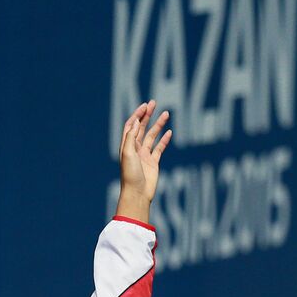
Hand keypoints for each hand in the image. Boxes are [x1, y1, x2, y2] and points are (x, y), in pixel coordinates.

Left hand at [116, 100, 171, 220]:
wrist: (137, 193)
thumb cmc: (130, 175)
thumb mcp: (128, 153)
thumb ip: (131, 137)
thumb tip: (136, 121)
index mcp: (126, 145)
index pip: (131, 125)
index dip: (137, 115)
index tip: (145, 106)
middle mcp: (135, 149)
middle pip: (141, 127)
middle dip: (147, 115)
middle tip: (154, 103)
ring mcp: (145, 155)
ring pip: (152, 136)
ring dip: (158, 125)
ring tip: (166, 114)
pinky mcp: (153, 162)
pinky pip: (159, 148)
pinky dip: (164, 140)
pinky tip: (169, 132)